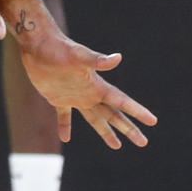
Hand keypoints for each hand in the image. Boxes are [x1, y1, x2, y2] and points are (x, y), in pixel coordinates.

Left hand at [15, 26, 156, 149]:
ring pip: (95, 118)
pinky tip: (66, 138)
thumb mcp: (78, 56)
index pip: (122, 101)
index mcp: (96, 86)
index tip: (153, 121)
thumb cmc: (59, 49)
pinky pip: (64, 116)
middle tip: (143, 142)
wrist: (38, 44)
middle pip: (113, 114)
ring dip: (105, 131)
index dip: (137, 111)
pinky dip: (65, 126)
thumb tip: (118, 57)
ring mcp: (74, 96)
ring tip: (117, 146)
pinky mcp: (57, 98)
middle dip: (128, 128)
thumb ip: (98, 60)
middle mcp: (89, 93)